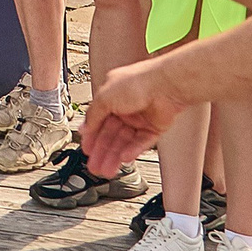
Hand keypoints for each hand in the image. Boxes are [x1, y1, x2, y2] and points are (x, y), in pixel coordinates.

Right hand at [81, 61, 184, 177]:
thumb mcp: (104, 96)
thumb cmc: (139, 81)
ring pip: (125, 142)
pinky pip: (141, 142)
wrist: (167, 85)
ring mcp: (140, 118)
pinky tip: (124, 158)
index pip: (98, 121)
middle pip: (111, 135)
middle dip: (102, 152)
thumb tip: (84, 127)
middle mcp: (126, 107)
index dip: (92, 137)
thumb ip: (93, 114)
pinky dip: (132, 151)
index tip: (87, 149)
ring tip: (107, 168)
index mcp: (112, 97)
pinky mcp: (154, 128)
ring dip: (115, 155)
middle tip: (95, 166)